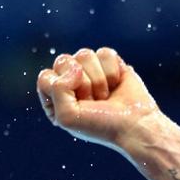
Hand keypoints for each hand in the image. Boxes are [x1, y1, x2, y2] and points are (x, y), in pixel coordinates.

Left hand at [36, 47, 158, 149]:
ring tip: (105, 95)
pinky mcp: (109, 63)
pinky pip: (104, 53)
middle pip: (63, 61)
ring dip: (98, 79)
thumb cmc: (99, 126)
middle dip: (82, 83)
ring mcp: (90, 71)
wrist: (133, 125)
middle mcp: (69, 82)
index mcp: (54, 98)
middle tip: (93, 101)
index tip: (78, 106)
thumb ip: (56, 89)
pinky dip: (112, 71)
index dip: (62, 89)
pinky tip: (116, 85)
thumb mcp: (66, 117)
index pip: (46, 77)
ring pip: (84, 54)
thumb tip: (76, 67)